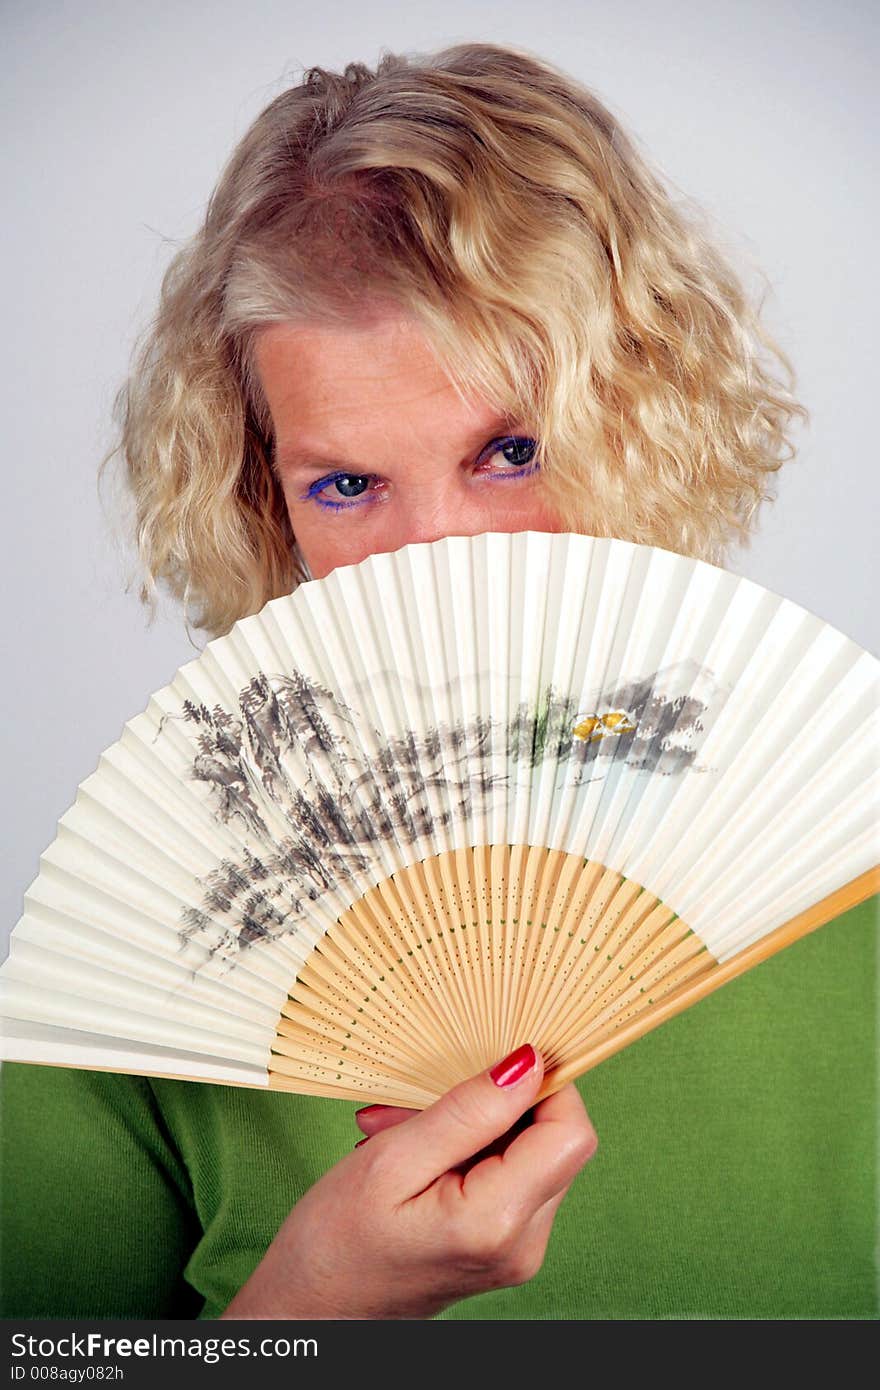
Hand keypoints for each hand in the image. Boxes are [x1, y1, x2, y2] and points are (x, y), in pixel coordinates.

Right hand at [220, 1044, 596, 1319]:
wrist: (311, 1310)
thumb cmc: (337, 1241)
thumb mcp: (393, 1159)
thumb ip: (469, 1112)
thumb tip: (529, 1065)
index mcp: (497, 1223)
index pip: (570, 1133)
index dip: (546, 1084)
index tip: (496, 1058)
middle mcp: (522, 1244)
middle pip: (552, 1141)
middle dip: (496, 1103)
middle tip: (420, 1103)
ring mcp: (516, 1250)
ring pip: (527, 1153)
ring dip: (473, 1125)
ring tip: (402, 1130)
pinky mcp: (502, 1247)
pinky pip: (507, 1176)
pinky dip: (466, 1150)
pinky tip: (413, 1152)